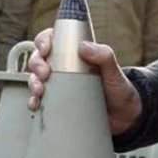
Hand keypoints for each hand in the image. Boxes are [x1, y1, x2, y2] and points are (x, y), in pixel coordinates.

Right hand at [27, 29, 142, 136]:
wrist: (124, 118)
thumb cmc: (119, 90)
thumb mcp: (114, 72)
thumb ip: (104, 56)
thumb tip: (83, 46)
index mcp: (75, 54)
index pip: (52, 39)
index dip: (43, 41)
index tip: (45, 49)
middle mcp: (63, 67)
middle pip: (38, 58)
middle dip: (36, 64)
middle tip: (44, 74)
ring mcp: (59, 85)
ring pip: (35, 78)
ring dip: (32, 83)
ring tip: (40, 91)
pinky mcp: (58, 103)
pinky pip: (39, 100)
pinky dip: (33, 101)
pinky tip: (35, 105)